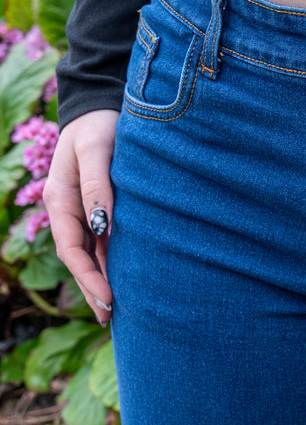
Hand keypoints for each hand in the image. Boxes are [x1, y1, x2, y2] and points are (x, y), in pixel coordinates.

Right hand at [43, 109, 118, 324]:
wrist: (102, 105)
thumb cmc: (99, 125)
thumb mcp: (96, 150)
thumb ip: (97, 185)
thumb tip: (102, 224)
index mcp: (60, 201)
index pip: (72, 250)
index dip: (88, 278)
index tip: (108, 299)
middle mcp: (69, 211)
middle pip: (80, 259)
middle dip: (94, 290)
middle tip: (113, 319)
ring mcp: (84, 211)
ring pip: (92, 254)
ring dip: (104, 280)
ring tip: (121, 311)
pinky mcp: (100, 208)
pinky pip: (104, 242)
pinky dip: (112, 262)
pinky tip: (127, 279)